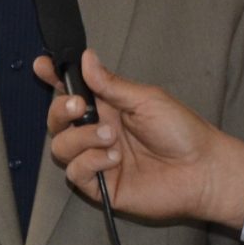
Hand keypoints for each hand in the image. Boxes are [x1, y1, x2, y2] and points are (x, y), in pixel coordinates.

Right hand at [36, 48, 243, 226]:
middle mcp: (97, 132)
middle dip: (60, 110)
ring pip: (60, 147)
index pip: (71, 91)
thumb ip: (111, 84)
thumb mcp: (145, 99)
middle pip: (57, 120)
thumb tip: (86, 58)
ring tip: (110, 138)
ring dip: (81, 138)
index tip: (41, 65)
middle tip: (80, 106)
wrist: (201, 169)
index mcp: (107, 107)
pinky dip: (90, 162)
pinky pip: (75, 173)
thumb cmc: (181, 131)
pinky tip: (114, 159)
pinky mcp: (101, 186)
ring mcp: (97, 159)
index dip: (52, 78)